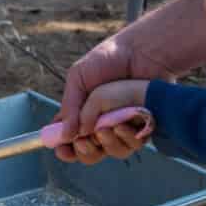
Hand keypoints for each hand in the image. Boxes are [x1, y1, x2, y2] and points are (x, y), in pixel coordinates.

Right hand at [56, 37, 170, 163]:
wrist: (141, 52)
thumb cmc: (107, 60)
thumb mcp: (78, 79)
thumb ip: (70, 107)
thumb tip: (65, 135)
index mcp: (82, 113)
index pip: (70, 138)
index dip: (65, 148)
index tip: (61, 149)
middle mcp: (102, 123)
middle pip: (91, 152)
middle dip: (85, 151)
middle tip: (84, 142)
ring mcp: (123, 127)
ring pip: (113, 151)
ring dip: (107, 144)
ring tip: (105, 128)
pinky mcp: (144, 127)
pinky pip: (135, 144)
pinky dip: (127, 138)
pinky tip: (123, 124)